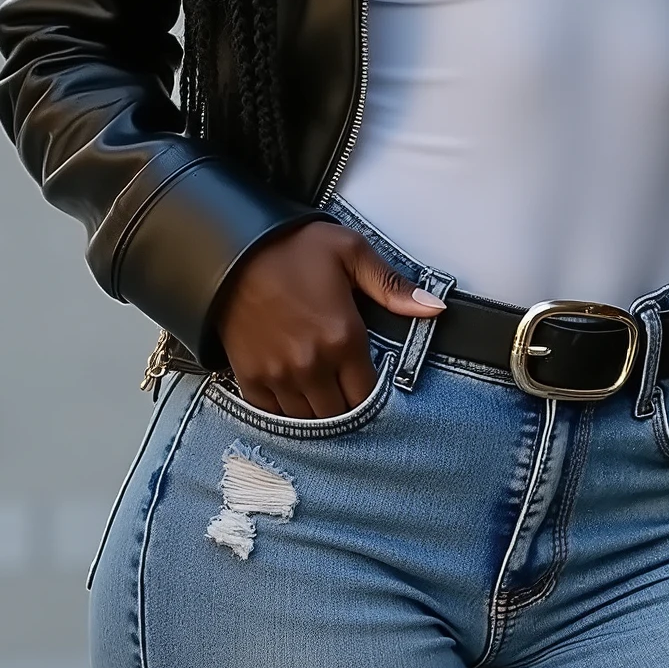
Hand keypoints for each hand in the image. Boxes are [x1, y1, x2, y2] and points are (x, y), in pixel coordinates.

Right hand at [209, 220, 444, 418]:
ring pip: (307, 419)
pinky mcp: (250, 377)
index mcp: (343, 337)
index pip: (367, 395)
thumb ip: (393, 286)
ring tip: (321, 390)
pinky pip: (273, 414)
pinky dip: (286, 410)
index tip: (368, 381)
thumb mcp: (351, 252)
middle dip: (346, 404)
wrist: (232, 249)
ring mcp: (278, 375)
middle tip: (345, 386)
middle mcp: (312, 365)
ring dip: (318, 410)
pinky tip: (293, 391)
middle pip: (339, 414)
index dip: (371, 393)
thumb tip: (436, 307)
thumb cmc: (294, 248)